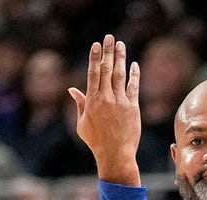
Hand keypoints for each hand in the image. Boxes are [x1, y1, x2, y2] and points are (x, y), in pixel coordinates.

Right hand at [67, 34, 141, 185]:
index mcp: (92, 101)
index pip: (93, 74)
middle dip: (107, 52)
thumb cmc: (96, 141)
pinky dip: (134, 75)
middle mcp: (106, 98)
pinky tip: (134, 65)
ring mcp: (120, 102)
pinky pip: (134, 87)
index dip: (94, 58)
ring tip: (120, 45)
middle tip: (109, 37)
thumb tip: (72, 89)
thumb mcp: (82, 123)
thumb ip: (79, 104)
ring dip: (120, 58)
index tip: (95, 45)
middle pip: (107, 70)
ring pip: (120, 75)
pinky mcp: (133, 108)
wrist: (115, 154)